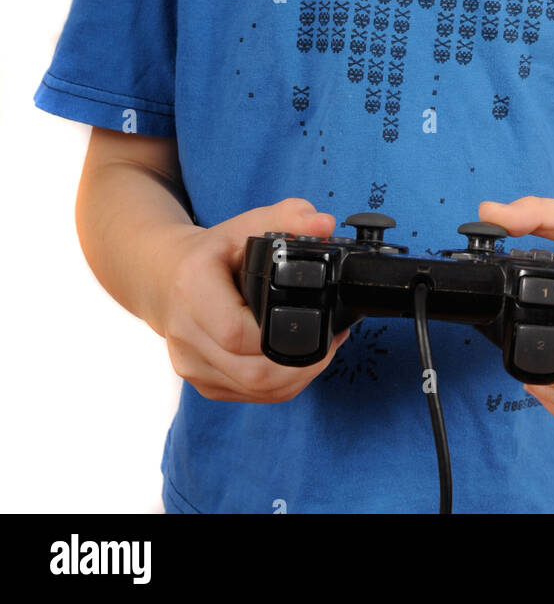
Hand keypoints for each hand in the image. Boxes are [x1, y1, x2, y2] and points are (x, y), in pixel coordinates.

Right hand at [157, 198, 349, 402]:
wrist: (165, 277)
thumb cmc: (210, 253)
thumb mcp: (245, 224)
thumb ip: (287, 217)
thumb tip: (324, 222)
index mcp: (192, 289)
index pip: (236, 333)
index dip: (280, 336)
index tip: (318, 322)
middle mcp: (184, 333)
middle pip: (250, 372)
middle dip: (300, 365)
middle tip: (331, 344)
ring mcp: (190, 363)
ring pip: (252, 389)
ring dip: (294, 378)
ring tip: (321, 352)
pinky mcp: (200, 382)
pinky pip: (247, 395)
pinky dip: (278, 385)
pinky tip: (295, 363)